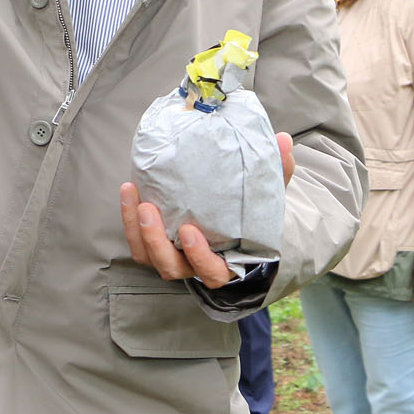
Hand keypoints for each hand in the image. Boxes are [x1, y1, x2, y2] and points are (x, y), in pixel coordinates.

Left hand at [120, 132, 295, 287]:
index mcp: (227, 262)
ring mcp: (173, 256)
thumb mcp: (268, 193)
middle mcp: (196, 265)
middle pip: (171, 268)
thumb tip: (284, 139)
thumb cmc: (252, 210)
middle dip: (156, 242)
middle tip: (149, 210)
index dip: (198, 258)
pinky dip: (128, 219)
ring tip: (135, 197)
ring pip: (148, 257)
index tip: (188, 231)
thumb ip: (277, 172)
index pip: (212, 273)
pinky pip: (137, 240)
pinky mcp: (154, 243)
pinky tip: (129, 188)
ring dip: (137, 230)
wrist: (235, 217)